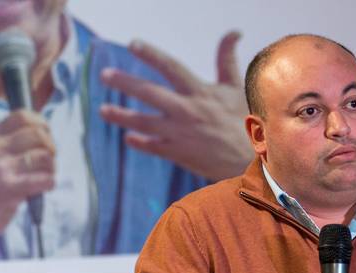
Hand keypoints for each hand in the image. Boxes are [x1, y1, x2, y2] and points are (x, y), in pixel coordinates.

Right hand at [0, 110, 54, 231]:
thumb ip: (11, 142)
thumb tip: (43, 131)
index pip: (23, 117)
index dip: (41, 125)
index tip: (44, 137)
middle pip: (39, 135)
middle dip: (49, 149)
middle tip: (44, 163)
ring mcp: (1, 167)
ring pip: (45, 156)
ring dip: (50, 167)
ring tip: (41, 176)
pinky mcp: (9, 189)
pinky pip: (46, 178)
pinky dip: (48, 183)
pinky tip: (40, 188)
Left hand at [99, 31, 252, 181]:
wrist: (251, 158)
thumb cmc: (245, 119)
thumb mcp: (237, 87)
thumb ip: (227, 59)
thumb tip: (234, 32)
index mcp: (200, 92)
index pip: (172, 68)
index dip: (152, 55)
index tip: (133, 44)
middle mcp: (187, 111)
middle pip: (149, 93)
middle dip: (125, 83)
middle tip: (104, 75)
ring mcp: (181, 134)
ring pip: (144, 122)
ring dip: (121, 116)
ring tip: (103, 110)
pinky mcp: (180, 153)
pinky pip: (153, 146)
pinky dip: (139, 142)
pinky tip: (128, 137)